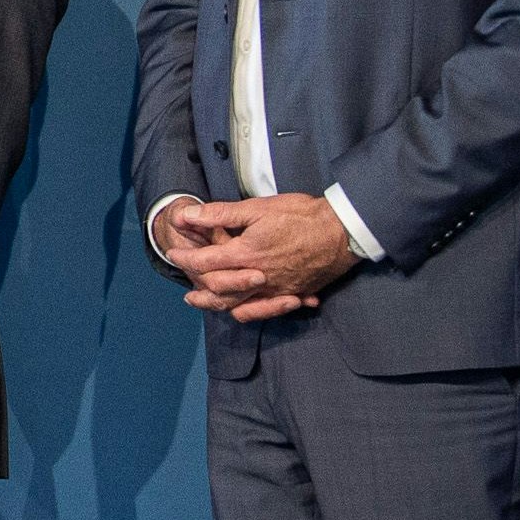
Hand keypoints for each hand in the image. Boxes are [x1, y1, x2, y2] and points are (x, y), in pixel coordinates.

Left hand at [164, 193, 356, 322]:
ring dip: (217, 305)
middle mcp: (258, 277)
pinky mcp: (292, 293)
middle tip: (184, 286)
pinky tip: (241, 309)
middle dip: (197, 287)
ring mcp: (276, 289)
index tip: (175, 254)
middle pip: (218, 289)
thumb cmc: (303, 215)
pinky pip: (265, 310)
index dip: (186, 258)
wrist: (344, 231)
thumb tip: (187, 214)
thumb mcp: (259, 208)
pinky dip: (250, 311)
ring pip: (239, 305)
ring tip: (203, 302)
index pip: (205, 262)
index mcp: (246, 254)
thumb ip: (221, 214)